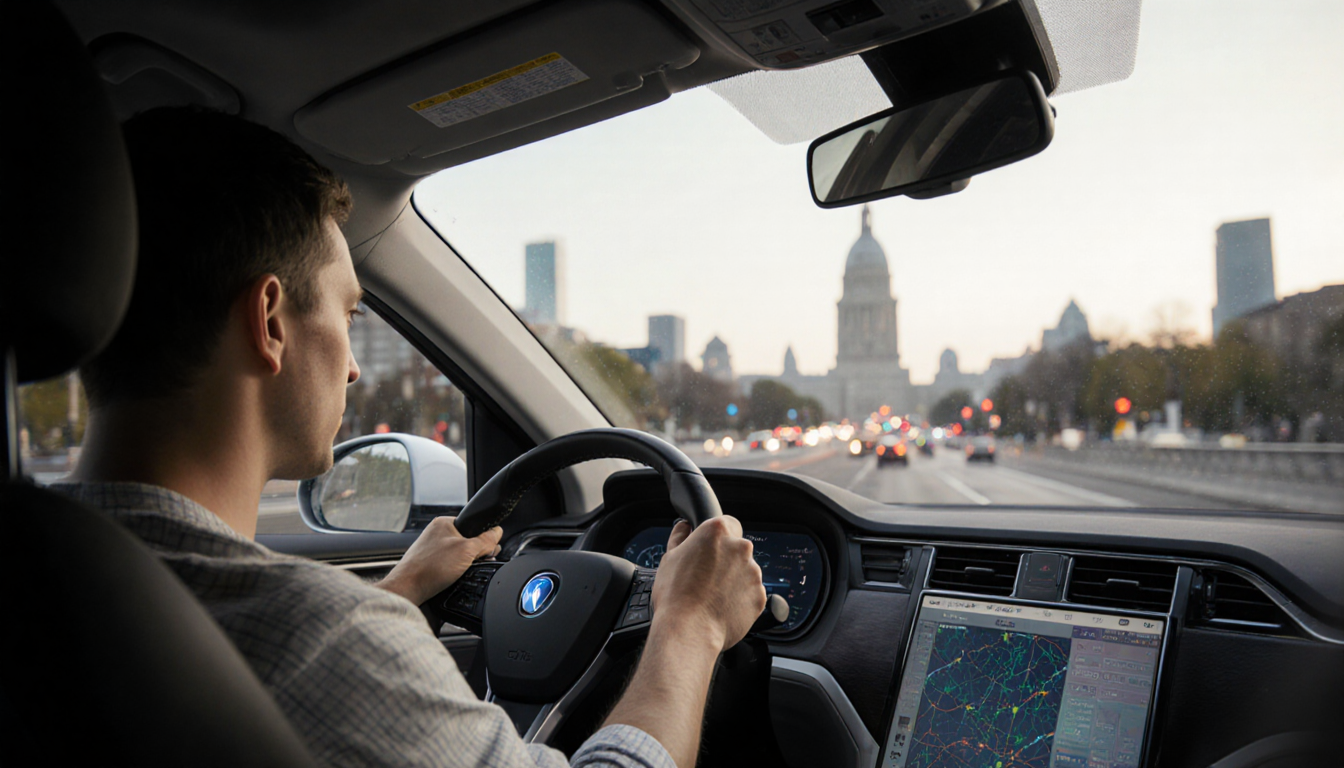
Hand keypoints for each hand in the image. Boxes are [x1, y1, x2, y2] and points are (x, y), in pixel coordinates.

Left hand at [375, 516, 501, 604]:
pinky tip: (454, 579)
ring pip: (459, 555)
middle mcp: (437, 534)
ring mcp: (432, 550)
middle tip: (477, 562)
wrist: (408, 589)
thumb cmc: (430, 567)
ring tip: (464, 572)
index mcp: (444, 523)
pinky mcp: (429, 564)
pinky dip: (455, 572)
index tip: (490, 549)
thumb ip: (485, 540)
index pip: (473, 525)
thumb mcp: (466, 550)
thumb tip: (497, 532)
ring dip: (466, 564)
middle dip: (476, 553)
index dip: (484, 537)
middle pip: (468, 540)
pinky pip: (450, 566)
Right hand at [650, 516, 765, 652]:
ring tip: (712, 596)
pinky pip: (751, 593)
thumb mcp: (669, 558)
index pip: (728, 524)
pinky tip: (721, 607)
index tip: (709, 550)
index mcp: (718, 532)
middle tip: (705, 577)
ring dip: (733, 580)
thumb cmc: (675, 595)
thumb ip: (680, 536)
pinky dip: (740, 599)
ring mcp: (753, 573)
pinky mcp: (760, 596)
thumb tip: (684, 527)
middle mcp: (740, 548)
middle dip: (725, 560)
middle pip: (737, 549)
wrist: (689, 631)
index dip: (718, 538)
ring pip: (745, 572)